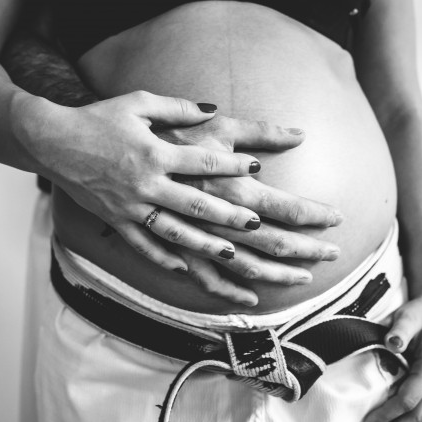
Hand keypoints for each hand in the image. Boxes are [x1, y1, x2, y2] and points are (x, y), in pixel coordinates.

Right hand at [26, 90, 314, 271]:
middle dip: (228, 214)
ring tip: (231, 252)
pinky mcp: (115, 220)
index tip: (256, 167)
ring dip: (203, 244)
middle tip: (256, 223)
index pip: (203, 161)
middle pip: (195, 203)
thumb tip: (213, 108)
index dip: (232, 163)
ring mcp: (130, 206)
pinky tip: (183, 267)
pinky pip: (141, 245)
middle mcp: (145, 184)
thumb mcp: (139, 103)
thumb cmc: (98, 118)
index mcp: (155, 152)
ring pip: (173, 232)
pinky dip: (161, 257)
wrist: (52, 140)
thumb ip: (178, 108)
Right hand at [153, 115, 344, 300]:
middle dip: (306, 249)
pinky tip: (246, 296)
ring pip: (241, 266)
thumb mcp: (211, 124)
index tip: (338, 218)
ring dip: (274, 274)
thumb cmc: (155, 130)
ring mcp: (189, 236)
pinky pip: (198, 276)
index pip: (286, 206)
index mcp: (228, 185)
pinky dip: (224, 289)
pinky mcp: (168, 247)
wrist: (82, 148)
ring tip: (302, 279)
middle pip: (271, 241)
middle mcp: (213, 216)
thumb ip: (259, 131)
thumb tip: (300, 134)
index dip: (316, 214)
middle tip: (333, 254)